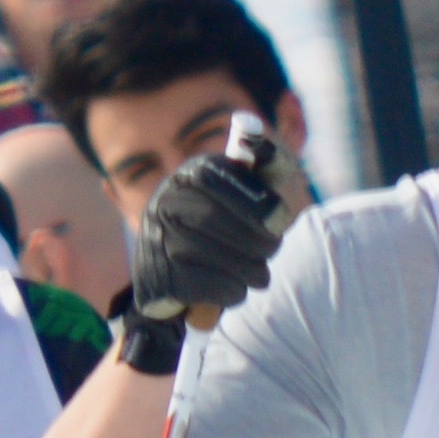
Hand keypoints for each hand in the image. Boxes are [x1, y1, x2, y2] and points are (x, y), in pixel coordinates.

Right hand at [130, 128, 295, 326]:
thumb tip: (266, 146)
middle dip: (257, 240)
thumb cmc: (226, 232)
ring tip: (258, 274)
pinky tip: (233, 288)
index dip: (252, 199)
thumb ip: (266, 169)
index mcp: (189, 175)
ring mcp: (157, 240)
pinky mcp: (161, 278)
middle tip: (272, 250)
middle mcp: (165, 202)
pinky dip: (232, 291)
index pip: (215, 178)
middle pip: (213, 218)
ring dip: (250, 270)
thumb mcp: (248, 194)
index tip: (281, 218)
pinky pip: (209, 285)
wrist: (179, 281)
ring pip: (213, 255)